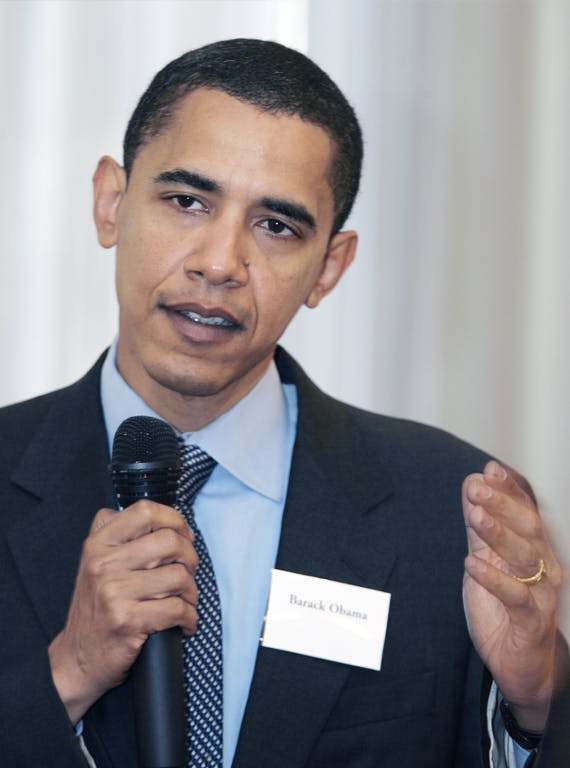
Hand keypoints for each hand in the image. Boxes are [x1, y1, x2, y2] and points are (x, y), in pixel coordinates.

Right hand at [48, 501, 197, 723]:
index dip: (174, 519)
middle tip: (187, 573)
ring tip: (185, 600)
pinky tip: (184, 623)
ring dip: (191, 592)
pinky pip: (178, 609)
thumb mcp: (98, 563)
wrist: (76, 659)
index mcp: (98, 544)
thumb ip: (124, 536)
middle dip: (190, 558)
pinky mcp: (127, 621)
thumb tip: (173, 524)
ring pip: (179, 576)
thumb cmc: (98, 608)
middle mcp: (102, 564)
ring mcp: (113, 593)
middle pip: (170, 542)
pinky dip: (190, 617)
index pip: (145, 511)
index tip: (183, 536)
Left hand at [462, 461, 561, 729]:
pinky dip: (494, 579)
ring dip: (498, 534)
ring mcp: (541, 593)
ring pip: (525, 557)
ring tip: (475, 515)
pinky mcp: (531, 621)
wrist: (519, 661)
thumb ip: (480, 526)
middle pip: (528, 527)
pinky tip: (472, 564)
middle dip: (503, 504)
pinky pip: (516, 597)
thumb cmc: (503, 606)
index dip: (510, 489)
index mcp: (534, 548)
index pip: (525, 511)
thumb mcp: (486, 559)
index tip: (490, 469)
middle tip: (476, 487)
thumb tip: (473, 484)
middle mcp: (543, 566)